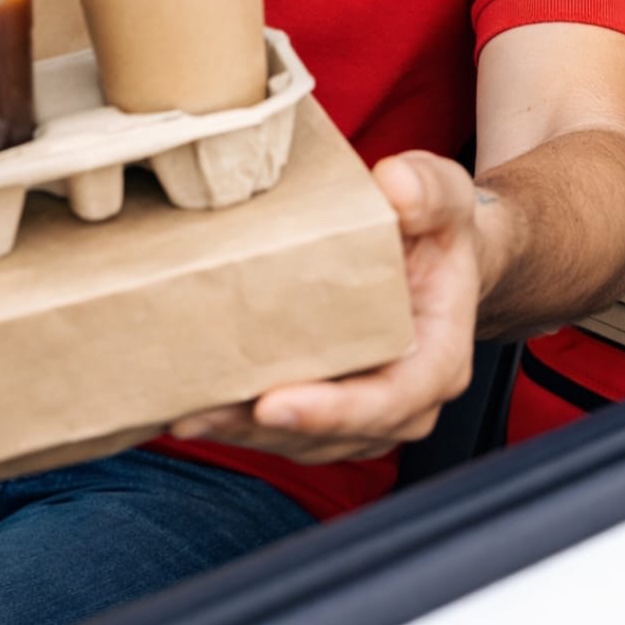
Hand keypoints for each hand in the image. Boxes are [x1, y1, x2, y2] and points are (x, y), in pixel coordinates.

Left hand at [168, 152, 486, 463]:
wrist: (432, 249)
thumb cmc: (436, 225)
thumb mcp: (441, 193)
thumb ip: (426, 188)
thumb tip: (395, 185)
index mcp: (438, 358)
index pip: (388, 401)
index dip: (331, 412)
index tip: (271, 405)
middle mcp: (404, 399)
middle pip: (332, 433)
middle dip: (263, 427)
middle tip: (199, 412)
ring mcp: (365, 411)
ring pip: (300, 439)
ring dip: (240, 430)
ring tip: (183, 411)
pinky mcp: (329, 405)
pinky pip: (284, 427)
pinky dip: (238, 419)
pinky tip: (190, 401)